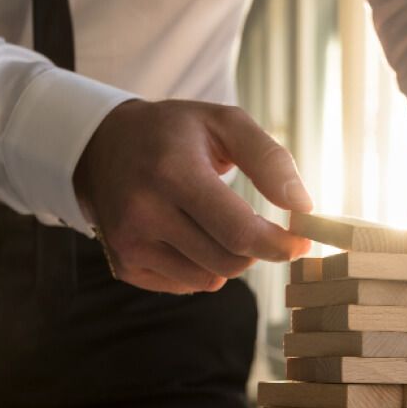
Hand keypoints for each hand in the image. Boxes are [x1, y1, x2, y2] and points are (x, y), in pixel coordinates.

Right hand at [73, 99, 312, 292]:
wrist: (102, 147)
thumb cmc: (174, 133)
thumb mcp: (224, 122)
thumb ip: (270, 160)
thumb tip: (303, 206)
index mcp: (172, 172)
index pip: (238, 231)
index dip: (278, 244)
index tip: (301, 242)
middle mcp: (144, 213)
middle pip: (230, 261)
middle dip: (257, 249)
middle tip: (259, 226)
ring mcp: (130, 244)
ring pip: (211, 279)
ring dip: (229, 258)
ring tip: (215, 222)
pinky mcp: (125, 265)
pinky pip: (188, 285)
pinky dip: (202, 266)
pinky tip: (189, 234)